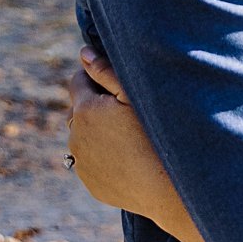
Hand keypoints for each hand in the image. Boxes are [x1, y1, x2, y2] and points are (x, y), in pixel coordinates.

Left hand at [66, 46, 150, 210]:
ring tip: (127, 136)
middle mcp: (75, 136)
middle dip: (93, 105)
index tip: (112, 82)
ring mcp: (82, 163)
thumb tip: (83, 54)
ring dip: (96, 132)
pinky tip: (127, 157)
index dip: (94, 77)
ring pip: (83, 137)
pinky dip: (102, 156)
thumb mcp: (135, 95)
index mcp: (84, 110)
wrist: (167, 187)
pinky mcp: (91, 183)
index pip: (77, 81)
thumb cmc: (157, 135)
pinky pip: (91, 162)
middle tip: (123, 110)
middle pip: (77, 110)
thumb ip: (106, 71)